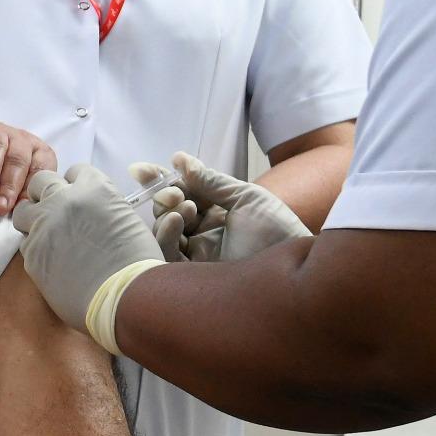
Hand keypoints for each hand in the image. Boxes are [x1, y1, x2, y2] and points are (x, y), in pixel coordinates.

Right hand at [0, 120, 56, 214]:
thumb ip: (21, 200)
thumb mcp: (18, 188)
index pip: (39, 171)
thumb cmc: (4, 179)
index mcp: (39, 155)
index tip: (17, 211)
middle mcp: (22, 141)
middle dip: (9, 185)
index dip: (28, 192)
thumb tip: (21, 220)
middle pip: (18, 160)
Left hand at [14, 165, 162, 329]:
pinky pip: (26, 244)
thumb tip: (91, 212)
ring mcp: (44, 226)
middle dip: (47, 193)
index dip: (77, 186)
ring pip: (23, 211)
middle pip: (41, 181)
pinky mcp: (33, 255)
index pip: (75, 172)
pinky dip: (36, 248)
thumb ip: (102, 206)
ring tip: (48, 235)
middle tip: (56, 212)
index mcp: (93, 187)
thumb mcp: (125, 218)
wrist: (126, 298)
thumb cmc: (136, 262)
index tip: (80, 200)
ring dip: (34, 219)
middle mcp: (64, 200)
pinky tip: (52, 261)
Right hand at [130, 152, 310, 262]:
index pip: (181, 194)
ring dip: (166, 212)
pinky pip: (167, 255)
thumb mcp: (245, 196)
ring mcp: (197, 256)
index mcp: (215, 214)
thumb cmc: (277, 229)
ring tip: (182, 205)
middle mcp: (203, 234)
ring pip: (164, 232)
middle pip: (168, 211)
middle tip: (174, 192)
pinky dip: (166, 234)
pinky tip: (174, 219)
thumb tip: (178, 159)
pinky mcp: (194, 277)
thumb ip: (210, 180)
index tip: (141, 170)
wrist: (294, 265)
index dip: (160, 181)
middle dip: (164, 196)